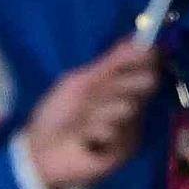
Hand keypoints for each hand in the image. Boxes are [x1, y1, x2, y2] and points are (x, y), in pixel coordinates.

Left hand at [15, 37, 164, 188]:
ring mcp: (132, 127)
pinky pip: (120, 131)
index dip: (145, 56)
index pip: (146, 65)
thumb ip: (110, 63)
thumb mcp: (79, 82)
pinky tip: (84, 140)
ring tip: (80, 122)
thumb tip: (137, 37)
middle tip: (97, 90)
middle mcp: (131, 103)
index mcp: (119, 84)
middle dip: (119, 82)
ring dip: (98, 110)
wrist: (43, 151)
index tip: (146, 50)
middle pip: (146, 81)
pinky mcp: (128, 149)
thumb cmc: (57, 114)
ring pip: (129, 106)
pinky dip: (96, 131)